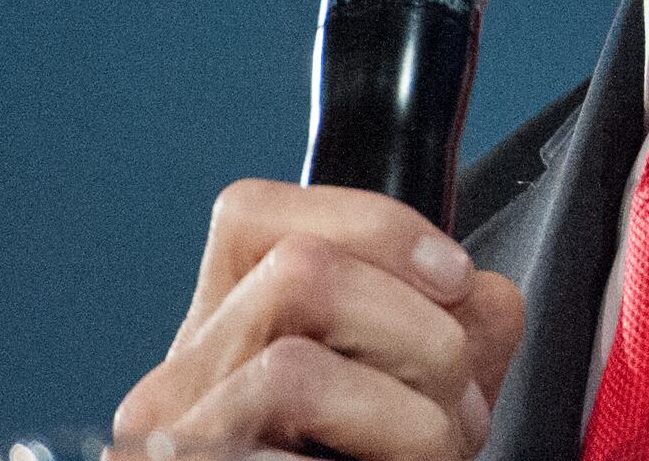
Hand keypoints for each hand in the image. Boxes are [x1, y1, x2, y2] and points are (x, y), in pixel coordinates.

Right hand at [115, 180, 525, 460]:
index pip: (251, 213)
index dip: (376, 227)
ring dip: (411, 420)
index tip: (453, 280)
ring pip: (296, 368)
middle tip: (456, 406)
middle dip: (419, 333)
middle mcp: (176, 380)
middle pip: (301, 271)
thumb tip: (479, 298)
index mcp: (227, 330)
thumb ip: (458, 324)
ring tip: (431, 457)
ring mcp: (169, 444)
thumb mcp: (421, 388)